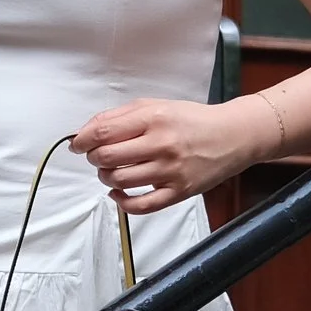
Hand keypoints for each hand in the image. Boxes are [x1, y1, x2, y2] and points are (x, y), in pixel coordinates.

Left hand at [74, 97, 261, 213]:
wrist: (232, 135)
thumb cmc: (191, 120)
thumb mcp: (155, 105)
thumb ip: (119, 116)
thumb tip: (85, 132)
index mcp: (154, 118)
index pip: (103, 132)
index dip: (82, 140)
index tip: (77, 144)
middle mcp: (162, 144)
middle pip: (107, 157)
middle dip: (93, 158)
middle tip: (97, 156)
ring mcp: (171, 171)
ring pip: (119, 181)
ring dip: (106, 177)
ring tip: (111, 171)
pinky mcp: (179, 192)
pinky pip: (141, 205)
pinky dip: (121, 202)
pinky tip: (118, 193)